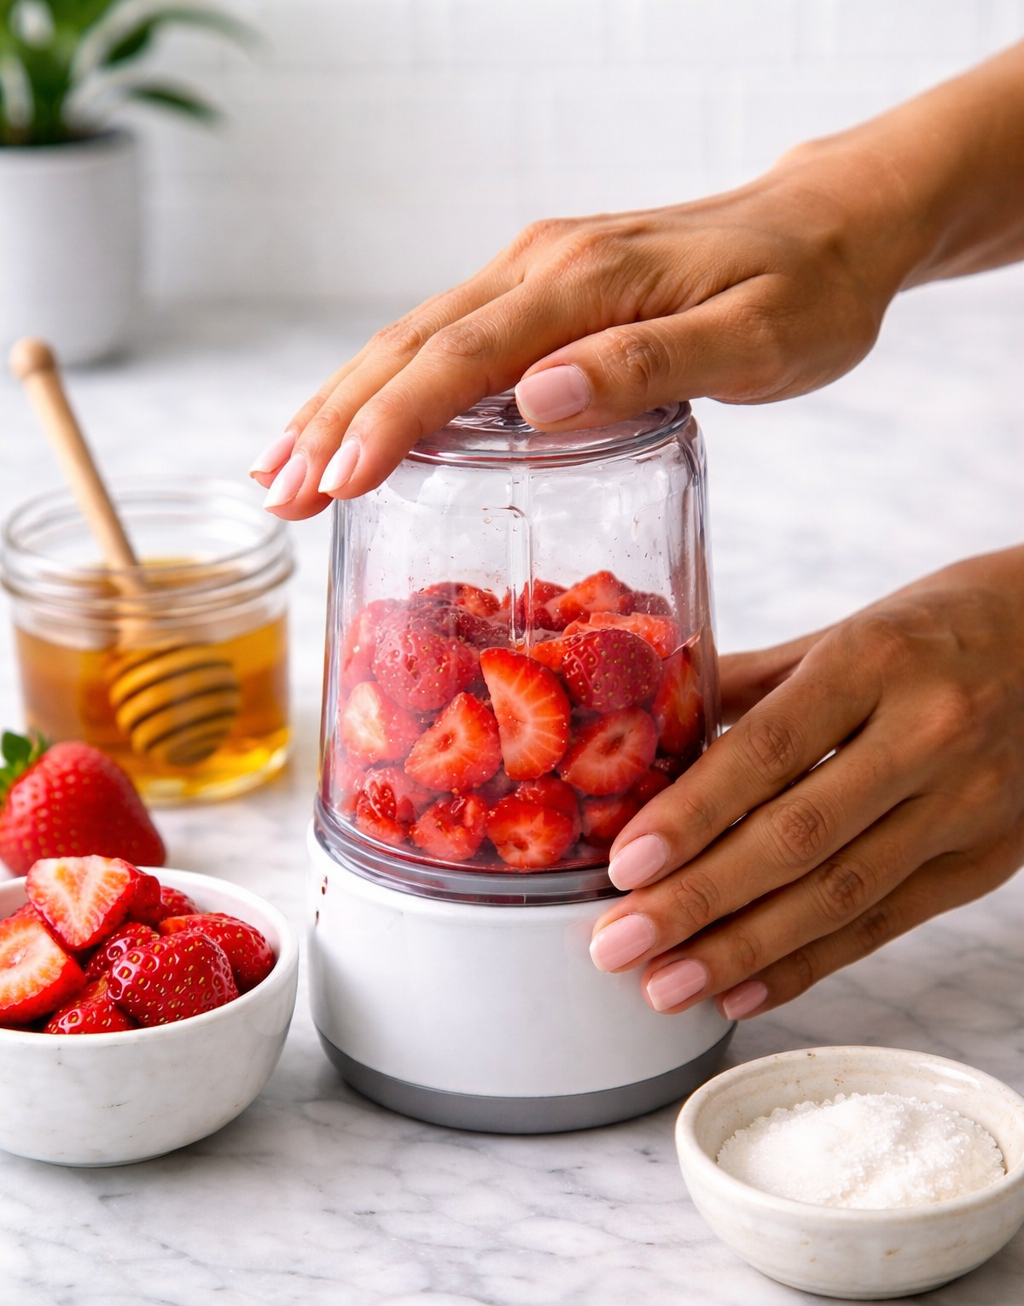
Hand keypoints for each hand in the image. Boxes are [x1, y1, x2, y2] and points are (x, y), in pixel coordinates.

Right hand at [250, 43, 1023, 518]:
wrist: (836, 225)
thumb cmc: (810, 289)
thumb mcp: (759, 338)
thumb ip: (650, 365)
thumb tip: (535, 399)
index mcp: (585, 281)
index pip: (463, 356)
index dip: (392, 421)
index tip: (335, 482)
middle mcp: (544, 266)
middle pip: (410, 343)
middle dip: (333, 420)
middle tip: (272, 495)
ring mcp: (538, 273)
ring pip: (415, 339)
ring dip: (342, 405)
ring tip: (281, 470)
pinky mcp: (546, 292)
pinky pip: (448, 341)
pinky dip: (390, 388)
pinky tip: (361, 428)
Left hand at [587, 549, 1023, 1018]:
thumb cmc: (946, 626)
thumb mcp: (849, 630)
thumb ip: (750, 686)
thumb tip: (645, 733)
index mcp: (877, 659)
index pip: (768, 751)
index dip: (692, 816)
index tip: (624, 866)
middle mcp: (929, 734)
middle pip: (799, 838)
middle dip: (698, 902)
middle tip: (618, 946)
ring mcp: (969, 805)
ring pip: (842, 895)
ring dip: (744, 950)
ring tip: (665, 986)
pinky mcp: (988, 860)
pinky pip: (887, 923)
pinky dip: (810, 963)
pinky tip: (742, 989)